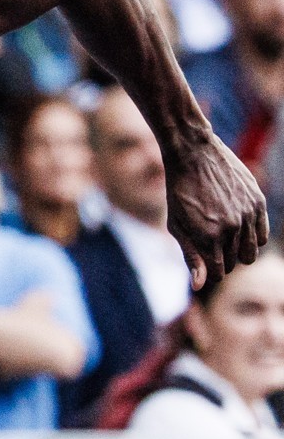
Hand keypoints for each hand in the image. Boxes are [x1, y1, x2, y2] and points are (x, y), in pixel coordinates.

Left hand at [166, 136, 268, 289]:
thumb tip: (200, 285)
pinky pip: (263, 235)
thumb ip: (190, 255)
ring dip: (237, 251)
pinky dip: (252, 238)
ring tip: (222, 238)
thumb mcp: (177, 224)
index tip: (204, 265)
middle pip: (233, 263)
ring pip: (250, 253)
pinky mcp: (258, 203)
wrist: (193, 153)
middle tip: (208, 246)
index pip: (217, 272)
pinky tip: (238, 229)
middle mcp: (232, 228)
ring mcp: (248, 215)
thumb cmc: (178, 190)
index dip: (210, 273)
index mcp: (209, 236)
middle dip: (221, 260)